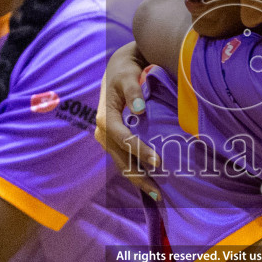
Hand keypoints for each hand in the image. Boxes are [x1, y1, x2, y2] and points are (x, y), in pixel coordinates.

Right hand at [95, 42, 161, 199]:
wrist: (118, 68)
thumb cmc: (125, 70)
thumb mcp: (128, 74)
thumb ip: (133, 89)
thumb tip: (139, 109)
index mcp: (105, 117)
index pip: (122, 138)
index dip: (139, 150)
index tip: (157, 161)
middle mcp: (103, 131)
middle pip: (119, 158)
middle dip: (138, 176)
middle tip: (157, 192)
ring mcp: (108, 138)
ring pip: (121, 163)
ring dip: (137, 178)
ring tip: (156, 193)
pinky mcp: (115, 140)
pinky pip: (124, 159)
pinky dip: (136, 170)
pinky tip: (151, 181)